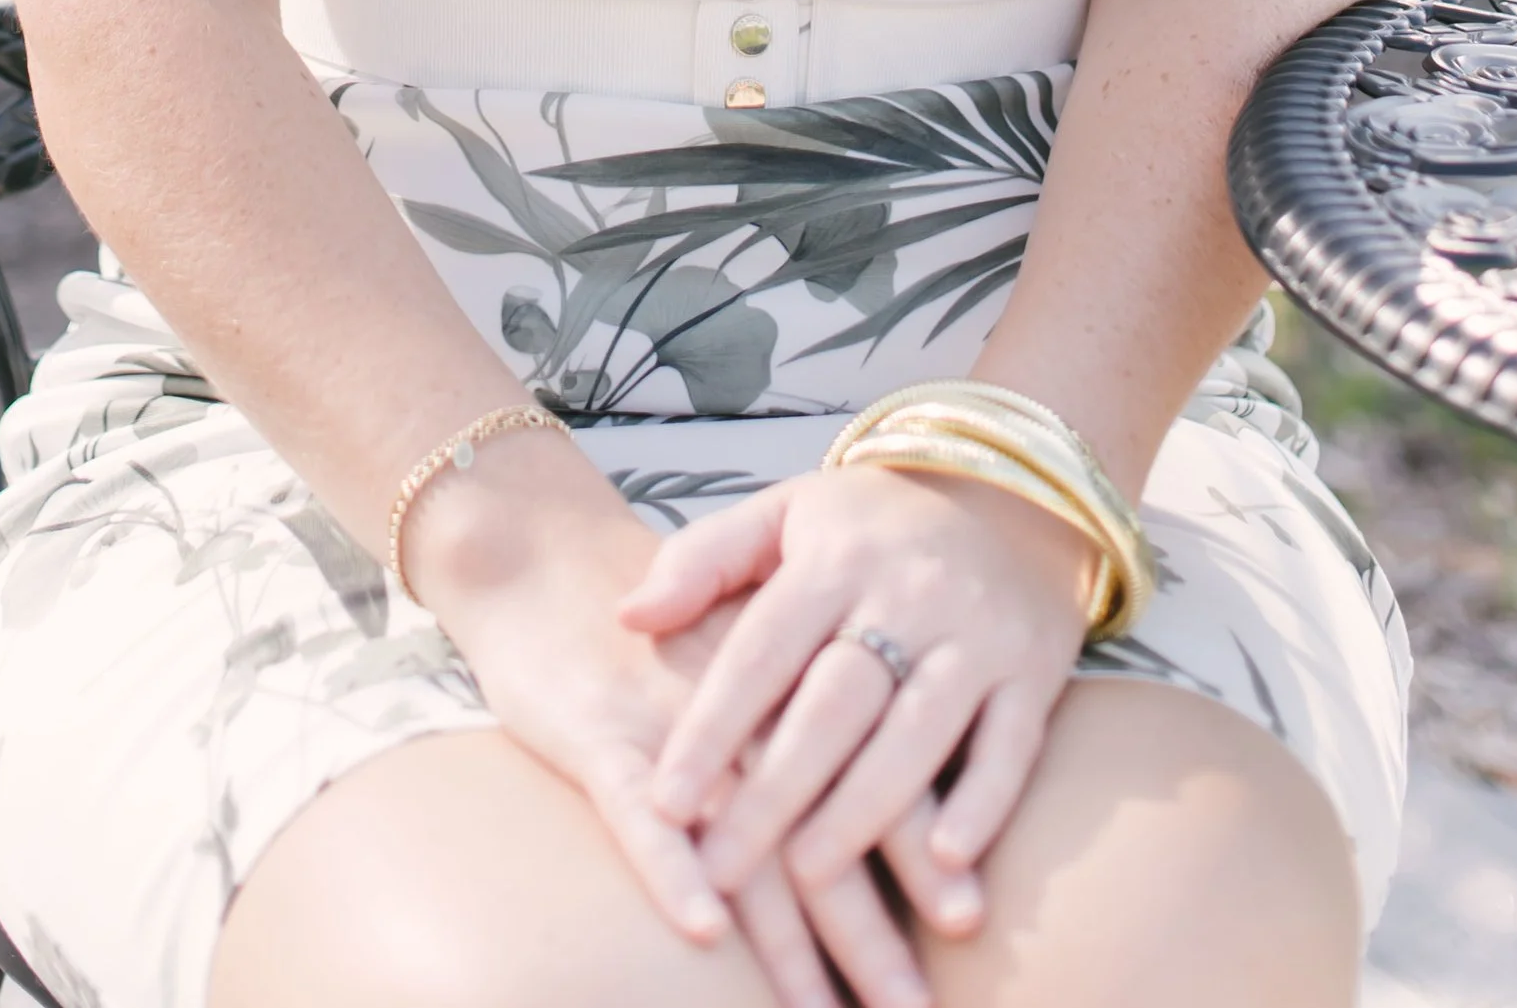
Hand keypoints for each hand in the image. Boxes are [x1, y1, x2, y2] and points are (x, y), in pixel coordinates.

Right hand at [414, 461, 935, 1007]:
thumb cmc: (658, 621)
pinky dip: (673, 870)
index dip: (922, 846)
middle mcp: (748, 706)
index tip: (971, 919)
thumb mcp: (744, 634)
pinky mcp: (601, 738)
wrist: (545, 554)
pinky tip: (705, 928)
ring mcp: (673, 724)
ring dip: (787, 941)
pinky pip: (639, 816)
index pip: (874, 768)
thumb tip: (898, 796)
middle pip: (821, 825)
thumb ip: (813, 699)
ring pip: (744, 842)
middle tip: (913, 1005)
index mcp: (793, 676)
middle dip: (870, 928)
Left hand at [621, 461, 1100, 955]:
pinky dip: (984, 799)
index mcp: (835, 556)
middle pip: (835, 701)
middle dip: (776, 790)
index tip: (667, 801)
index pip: (764, 646)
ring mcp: (975, 633)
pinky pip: (1012, 741)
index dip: (714, 724)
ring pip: (918, 727)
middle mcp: (906, 592)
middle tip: (721, 867)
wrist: (1010, 492)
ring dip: (865, 806)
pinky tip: (948, 853)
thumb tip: (628, 614)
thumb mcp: (787, 514)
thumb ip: (704, 559)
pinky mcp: (1032, 672)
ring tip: (810, 873)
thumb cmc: (872, 525)